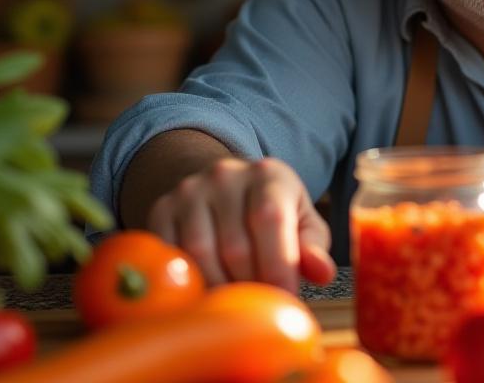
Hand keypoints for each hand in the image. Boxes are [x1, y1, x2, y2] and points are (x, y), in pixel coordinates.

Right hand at [146, 157, 336, 290]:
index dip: (278, 266)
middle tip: (261, 309)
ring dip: (220, 288)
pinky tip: (205, 293)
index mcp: (268, 174)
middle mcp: (225, 175)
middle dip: (252, 285)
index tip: (286, 299)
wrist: (224, 189)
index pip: (270, 220)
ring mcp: (189, 190)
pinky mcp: (161, 209)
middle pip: (235, 245)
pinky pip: (170, 254)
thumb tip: (321, 273)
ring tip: (236, 303)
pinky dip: (188, 281)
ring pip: (199, 254)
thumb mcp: (301, 221)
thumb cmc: (272, 212)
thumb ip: (313, 247)